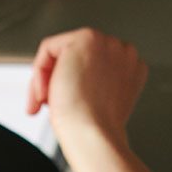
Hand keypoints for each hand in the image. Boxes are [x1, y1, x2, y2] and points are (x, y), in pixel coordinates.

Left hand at [26, 28, 147, 151]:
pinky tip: (43, 94)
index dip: (75, 85)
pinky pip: (49, 48)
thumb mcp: (100, 103)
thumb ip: (94, 84)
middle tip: (48, 104)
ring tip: (45, 102)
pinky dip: (39, 72)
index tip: (64, 104)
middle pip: (78, 57)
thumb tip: (71, 80)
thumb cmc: (94, 129)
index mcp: (132, 70)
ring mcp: (108, 44)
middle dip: (59, 79)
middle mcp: (124, 53)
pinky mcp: (86, 39)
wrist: (93, 133)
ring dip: (47, 79)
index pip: (94, 67)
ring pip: (62, 52)